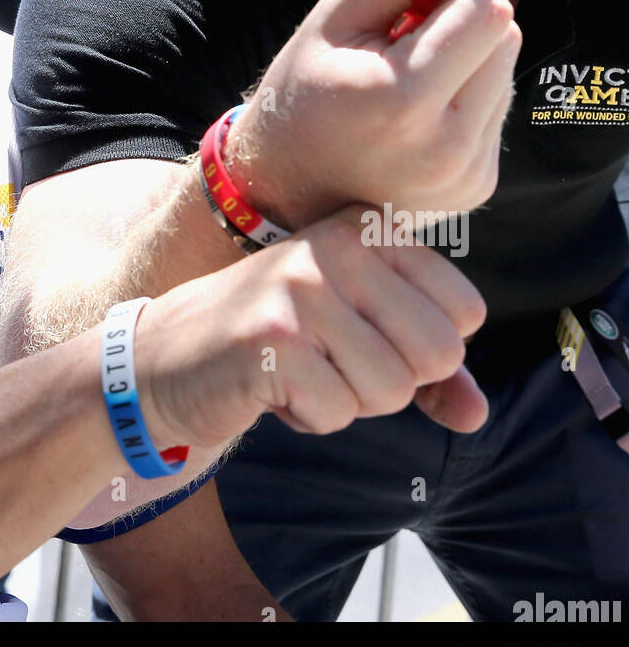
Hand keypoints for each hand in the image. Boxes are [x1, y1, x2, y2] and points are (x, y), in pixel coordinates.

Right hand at [137, 202, 487, 452]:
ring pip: (391, 389)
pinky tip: (272, 388)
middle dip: (391, 383)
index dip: (421, 351)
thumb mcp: (357, 335)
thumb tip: (478, 415)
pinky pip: (339, 413)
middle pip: (437, 353)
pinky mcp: (270, 339)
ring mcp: (300, 288)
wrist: (167, 358)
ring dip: (347, 403)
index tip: (363, 335)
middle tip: (332, 361)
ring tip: (299, 371)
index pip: (464, 312)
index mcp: (366, 228)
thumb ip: (423, 367)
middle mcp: (337, 245)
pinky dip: (309, 418)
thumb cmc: (275, 344)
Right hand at [225, 0, 520, 228]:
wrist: (285, 190)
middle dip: (462, 26)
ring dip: (466, 63)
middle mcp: (447, 148)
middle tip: (400, 50)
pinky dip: (465, 100)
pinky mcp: (479, 187)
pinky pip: (498, 110)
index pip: (486, 7)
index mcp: (403, 99)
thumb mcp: (332, 16)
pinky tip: (417, 118)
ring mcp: (467, 175)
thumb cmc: (304, 92)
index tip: (399, 18)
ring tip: (405, 87)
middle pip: (506, 36)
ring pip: (507, 72)